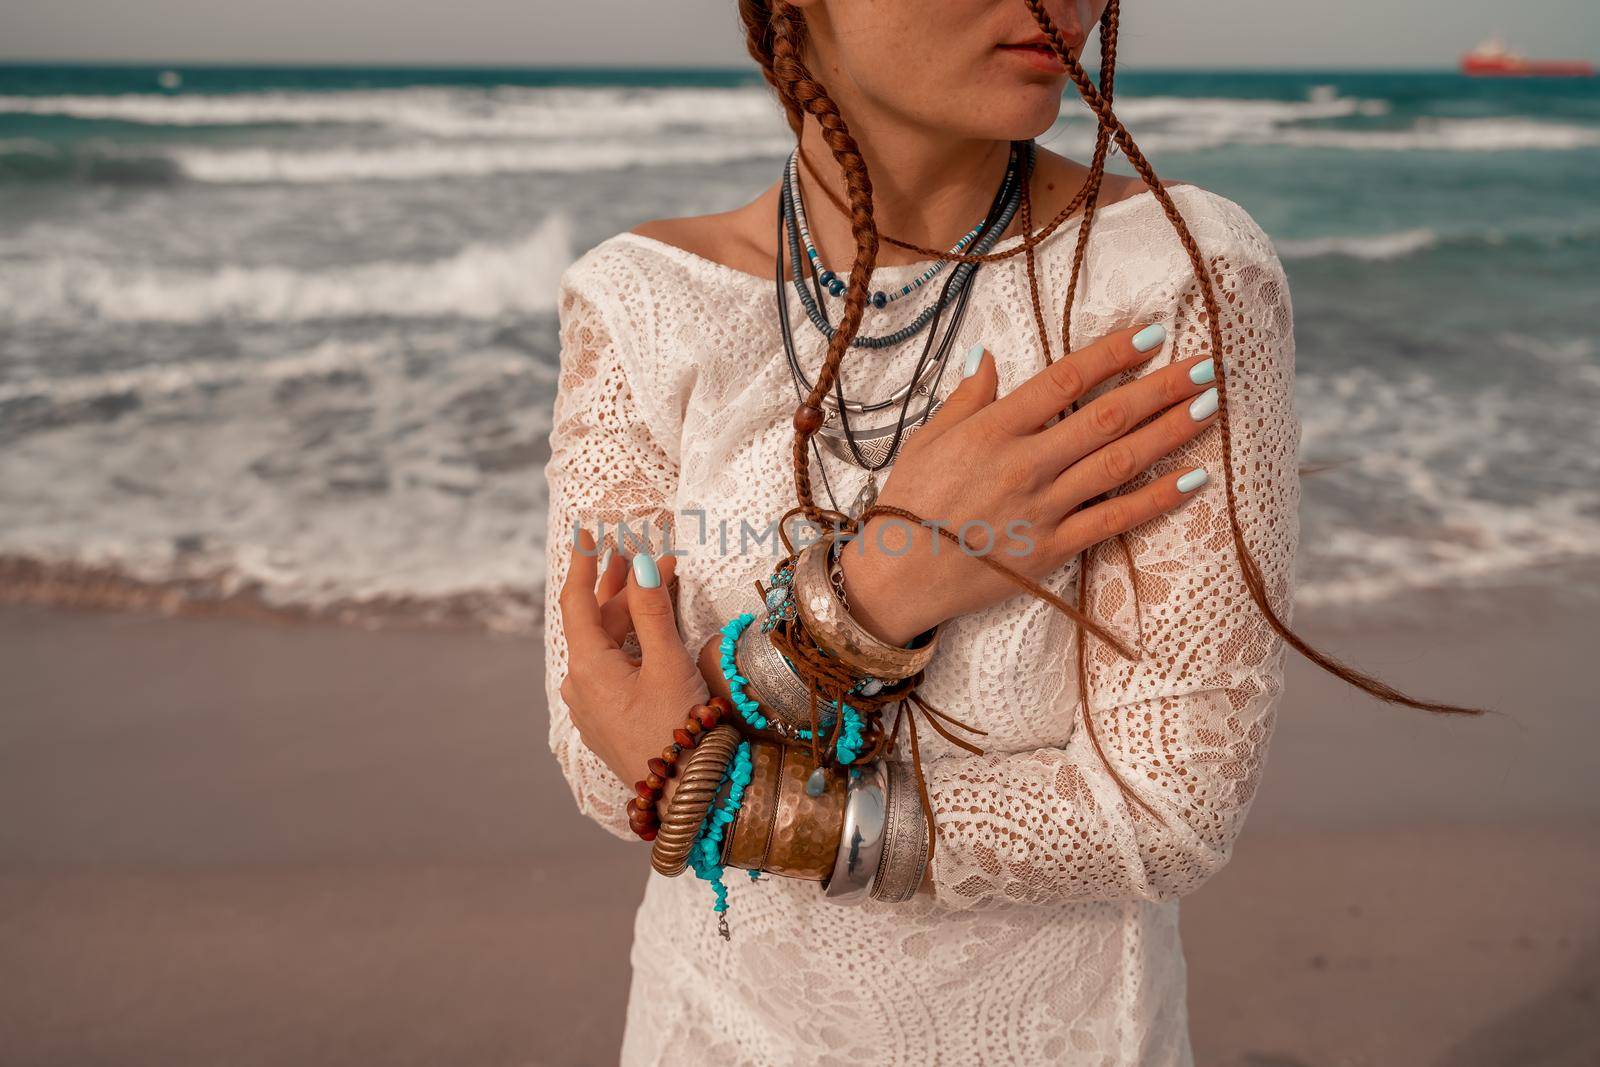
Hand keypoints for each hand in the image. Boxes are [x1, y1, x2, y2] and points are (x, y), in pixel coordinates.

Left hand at [558, 530, 708, 817]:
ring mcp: (593, 708)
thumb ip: (653, 611)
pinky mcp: (609, 724)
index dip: (583, 564)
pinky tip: (652, 633)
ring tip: (657, 585)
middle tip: (645, 553)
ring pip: (606, 648)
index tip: (588, 533)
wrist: (688, 797)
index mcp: (588, 668)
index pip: (576, 602)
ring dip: (630, 614)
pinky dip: (632, 644)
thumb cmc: (679, 730)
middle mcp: (581, 687)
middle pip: (596, 623)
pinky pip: (613, 671)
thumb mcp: (668, 664)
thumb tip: (643, 563)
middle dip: (621, 586)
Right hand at [840, 324, 1217, 644]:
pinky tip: (1193, 478)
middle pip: (1105, 418)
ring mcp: (1042, 509)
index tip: (1152, 333)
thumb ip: (967, 398)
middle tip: (1206, 364)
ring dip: (1169, 432)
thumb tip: (991, 355)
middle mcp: (1024, 465)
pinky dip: (1156, 500)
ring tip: (1210, 406)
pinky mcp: (1052, 550)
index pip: (1064, 381)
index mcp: (992, 430)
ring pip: (1119, 463)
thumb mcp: (927, 439)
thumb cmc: (906, 503)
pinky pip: (1114, 521)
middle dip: (1161, 388)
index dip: (1112, 354)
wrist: (895, 577)